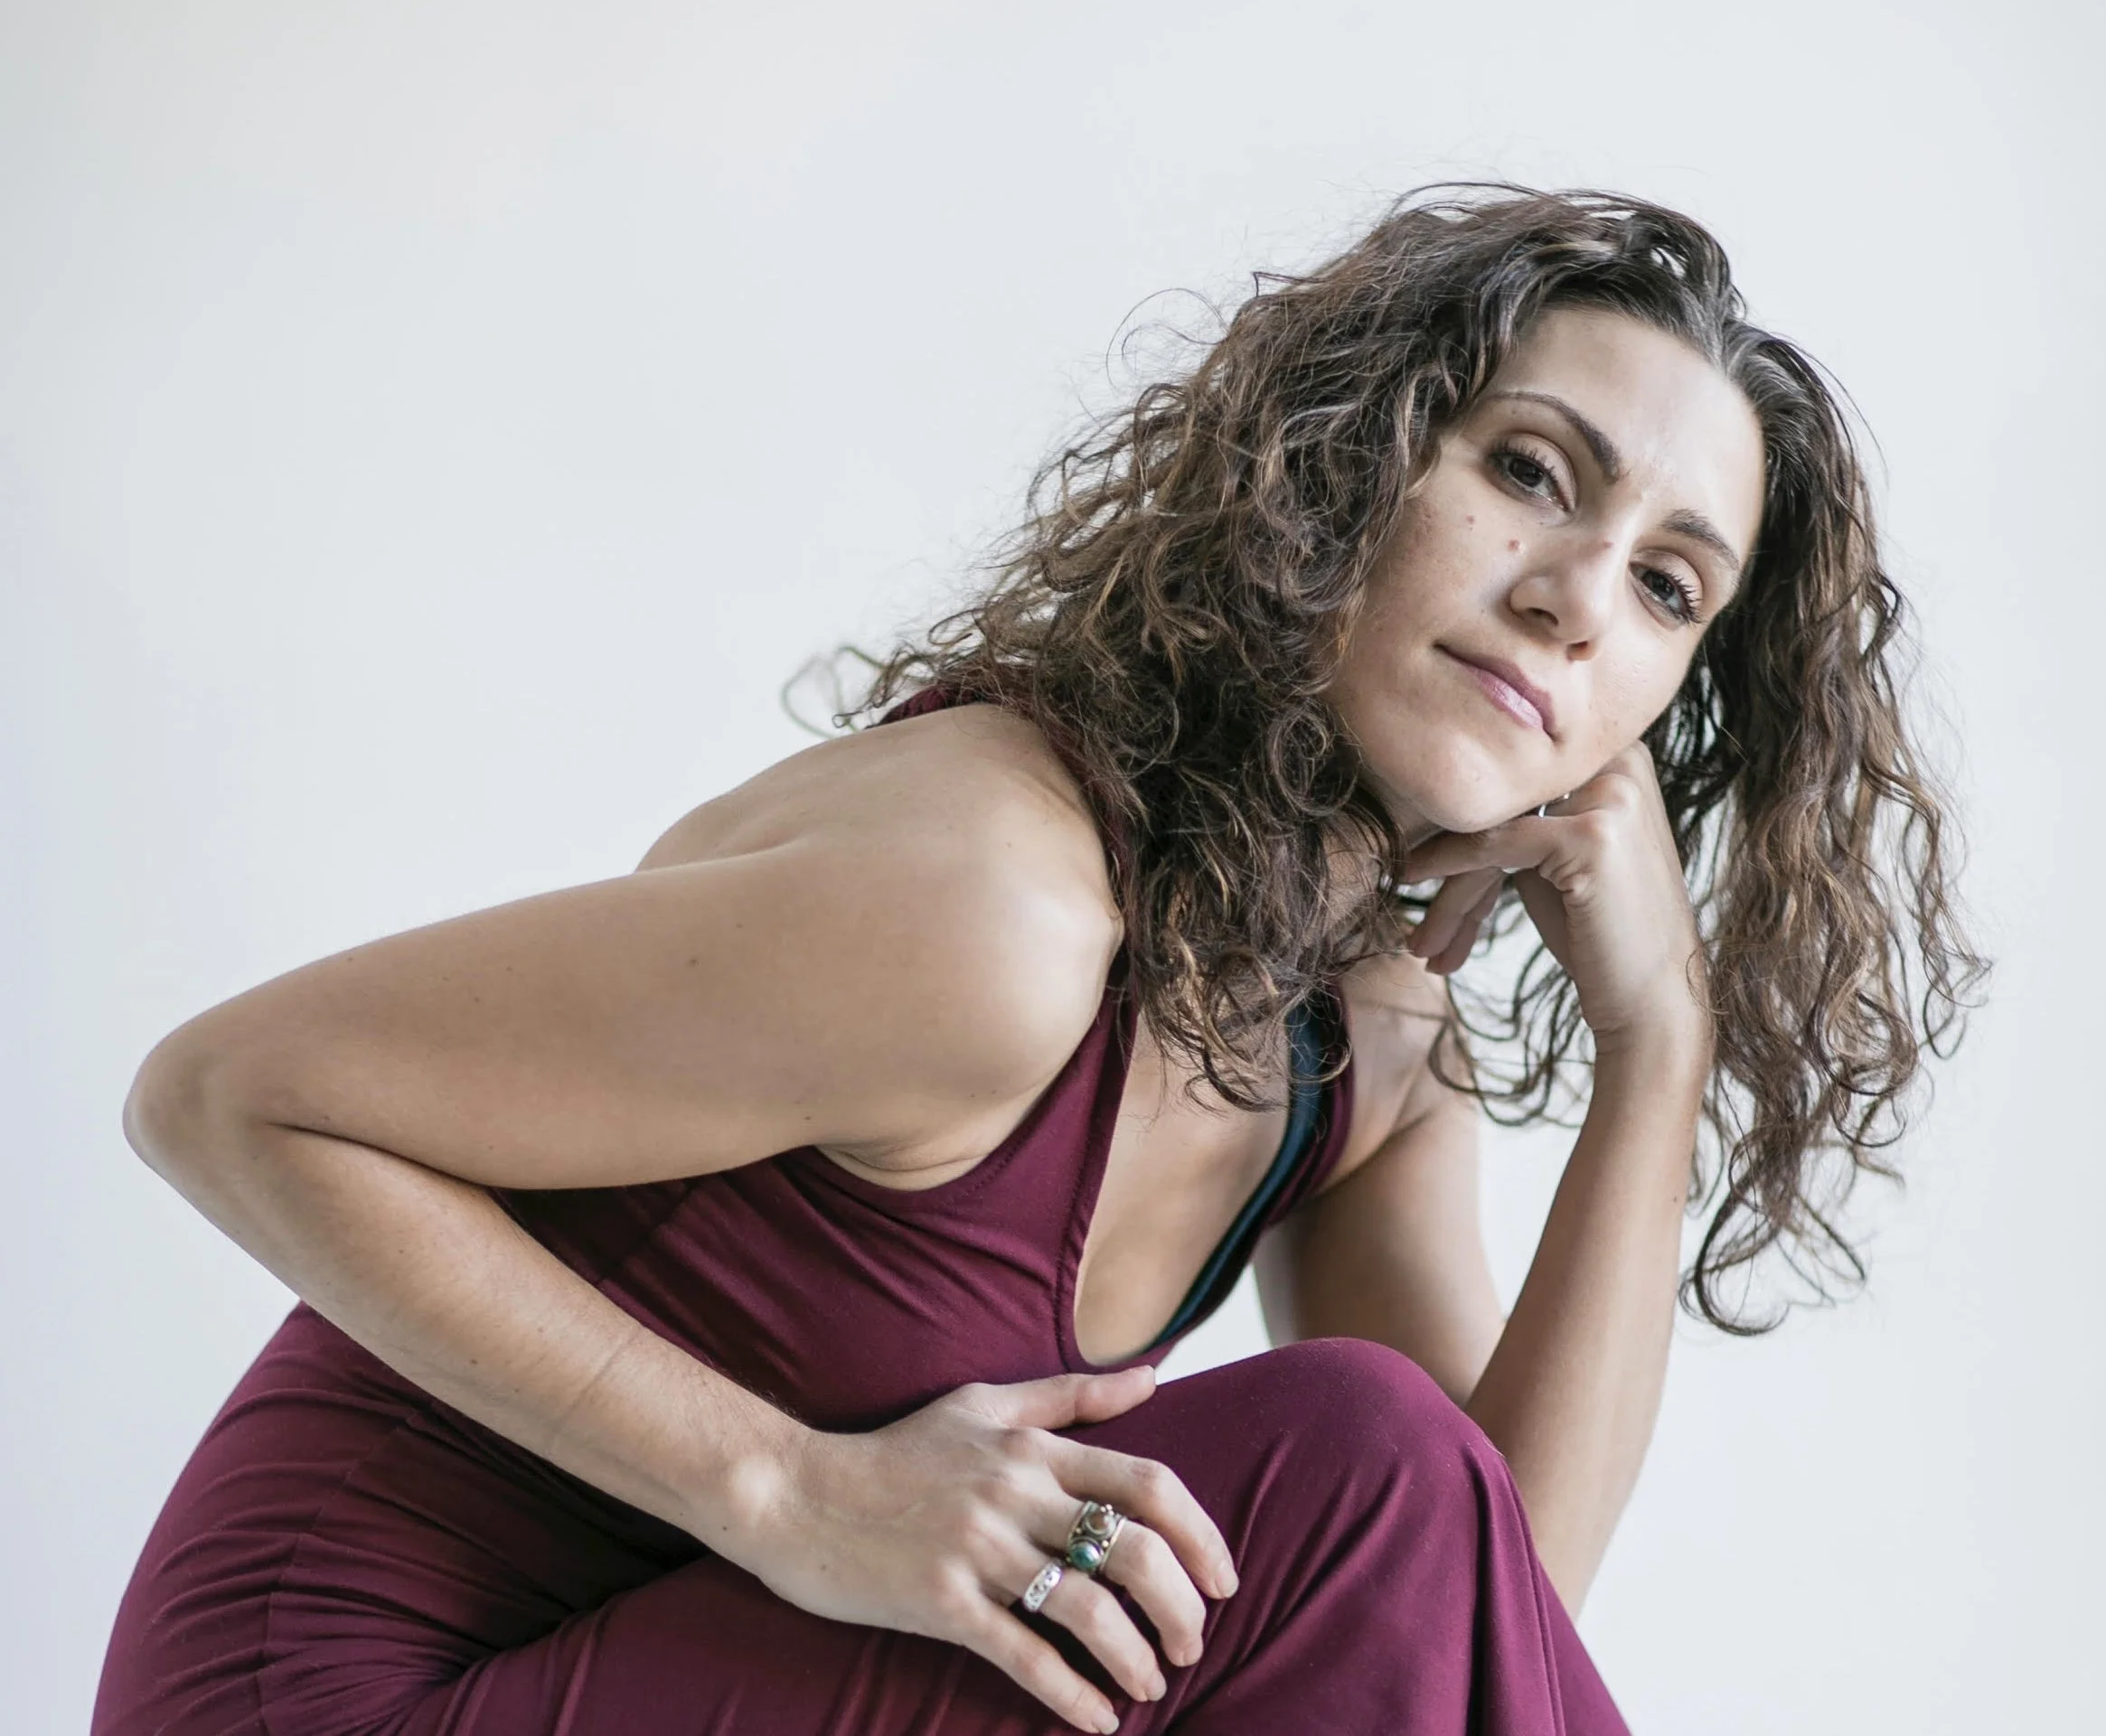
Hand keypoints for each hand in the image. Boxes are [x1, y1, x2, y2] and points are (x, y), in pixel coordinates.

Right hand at [740, 1365, 1236, 1733]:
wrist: (795, 1489)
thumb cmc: (896, 1449)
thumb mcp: (984, 1404)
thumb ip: (1072, 1395)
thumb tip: (1154, 1378)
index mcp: (1032, 1447)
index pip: (1148, 1485)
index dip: (1201, 1536)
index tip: (1222, 1579)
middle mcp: (1014, 1493)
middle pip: (1135, 1551)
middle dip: (1182, 1607)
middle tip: (1194, 1643)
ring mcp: (978, 1549)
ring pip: (1090, 1609)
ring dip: (1137, 1658)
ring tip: (1152, 1685)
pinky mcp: (940, 1602)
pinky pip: (1025, 1655)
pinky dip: (1073, 1695)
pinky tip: (1098, 1720)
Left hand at [1400, 743, 1711, 1056]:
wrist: (1655, 1003)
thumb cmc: (1600, 936)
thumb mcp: (1556, 861)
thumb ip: (1517, 820)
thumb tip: (1432, 802)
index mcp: (1617, 754)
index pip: (1515, 783)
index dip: (1463, 825)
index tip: (1416, 864)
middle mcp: (1621, 762)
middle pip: (1502, 803)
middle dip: (1450, 861)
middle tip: (1417, 923)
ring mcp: (1611, 795)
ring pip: (1492, 827)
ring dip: (1447, 891)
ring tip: (1421, 945)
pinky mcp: (1592, 834)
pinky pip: (1493, 847)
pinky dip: (1448, 871)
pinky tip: (1417, 900)